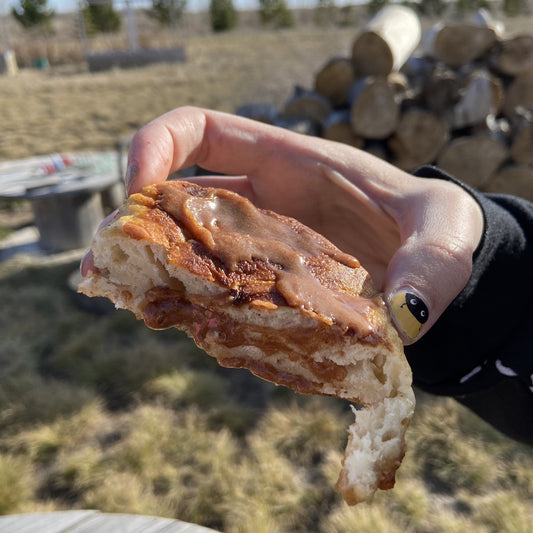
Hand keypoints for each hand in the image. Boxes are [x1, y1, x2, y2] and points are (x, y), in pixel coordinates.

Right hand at [93, 106, 484, 342]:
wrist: (438, 268)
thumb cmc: (438, 230)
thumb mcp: (443, 232)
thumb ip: (430, 263)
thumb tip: (401, 316)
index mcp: (290, 165)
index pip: (203, 132)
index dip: (158, 145)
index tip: (137, 186)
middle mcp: (265, 206)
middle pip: (180, 200)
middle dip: (136, 221)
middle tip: (105, 260)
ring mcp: (261, 251)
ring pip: (191, 250)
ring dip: (150, 268)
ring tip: (120, 293)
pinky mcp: (268, 290)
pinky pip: (219, 294)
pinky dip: (193, 306)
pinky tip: (176, 323)